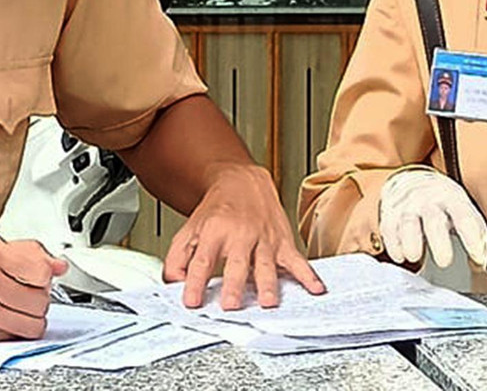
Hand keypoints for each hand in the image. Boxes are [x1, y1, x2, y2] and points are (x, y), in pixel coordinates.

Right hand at [0, 238, 67, 341]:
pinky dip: (12, 330)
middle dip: (39, 297)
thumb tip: (57, 264)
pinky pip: (10, 337)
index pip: (42, 271)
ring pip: (31, 325)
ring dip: (30, 318)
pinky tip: (0, 317)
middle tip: (26, 291)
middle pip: (40, 300)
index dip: (44, 275)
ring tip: (17, 307)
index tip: (38, 275)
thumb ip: (24, 253)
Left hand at [163, 163, 324, 309]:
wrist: (243, 181)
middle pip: (237, 264)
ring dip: (267, 284)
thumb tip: (172, 284)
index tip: (191, 301)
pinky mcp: (282, 242)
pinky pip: (296, 260)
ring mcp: (263, 239)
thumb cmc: (217, 210)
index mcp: (214, 232)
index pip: (202, 260)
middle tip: (232, 305)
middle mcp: (240, 235)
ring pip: (266, 264)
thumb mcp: (190, 229)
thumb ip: (178, 258)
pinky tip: (315, 288)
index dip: (195, 282)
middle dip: (235, 285)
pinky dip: (308, 275)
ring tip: (267, 302)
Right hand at [379, 168, 486, 269]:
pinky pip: (389, 228)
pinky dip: (393, 244)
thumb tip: (479, 262)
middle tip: (444, 261)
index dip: (472, 239)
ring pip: (408, 223)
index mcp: (453, 199)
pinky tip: (400, 255)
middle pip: (434, 220)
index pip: (465, 218)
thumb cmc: (442, 202)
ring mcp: (407, 205)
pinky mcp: (390, 212)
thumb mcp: (464, 210)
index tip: (477, 258)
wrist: (412, 178)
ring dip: (411, 243)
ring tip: (414, 257)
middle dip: (439, 242)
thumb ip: (476, 237)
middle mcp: (429, 199)